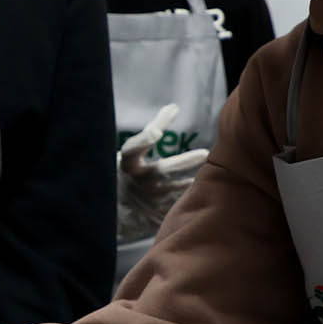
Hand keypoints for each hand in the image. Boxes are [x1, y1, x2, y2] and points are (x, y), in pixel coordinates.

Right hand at [117, 103, 208, 240]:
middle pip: (161, 170)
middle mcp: (135, 181)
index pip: (132, 149)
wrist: (115, 206)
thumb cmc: (130, 169)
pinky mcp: (153, 216)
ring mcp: (144, 200)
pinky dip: (187, 202)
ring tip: (206, 175)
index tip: (156, 133)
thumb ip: (154, 129)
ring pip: (172, 192)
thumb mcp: (134, 150)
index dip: (143, 141)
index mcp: (128, 162)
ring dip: (189, 183)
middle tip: (204, 154)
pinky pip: (174, 209)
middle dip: (183, 162)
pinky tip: (202, 195)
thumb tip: (175, 107)